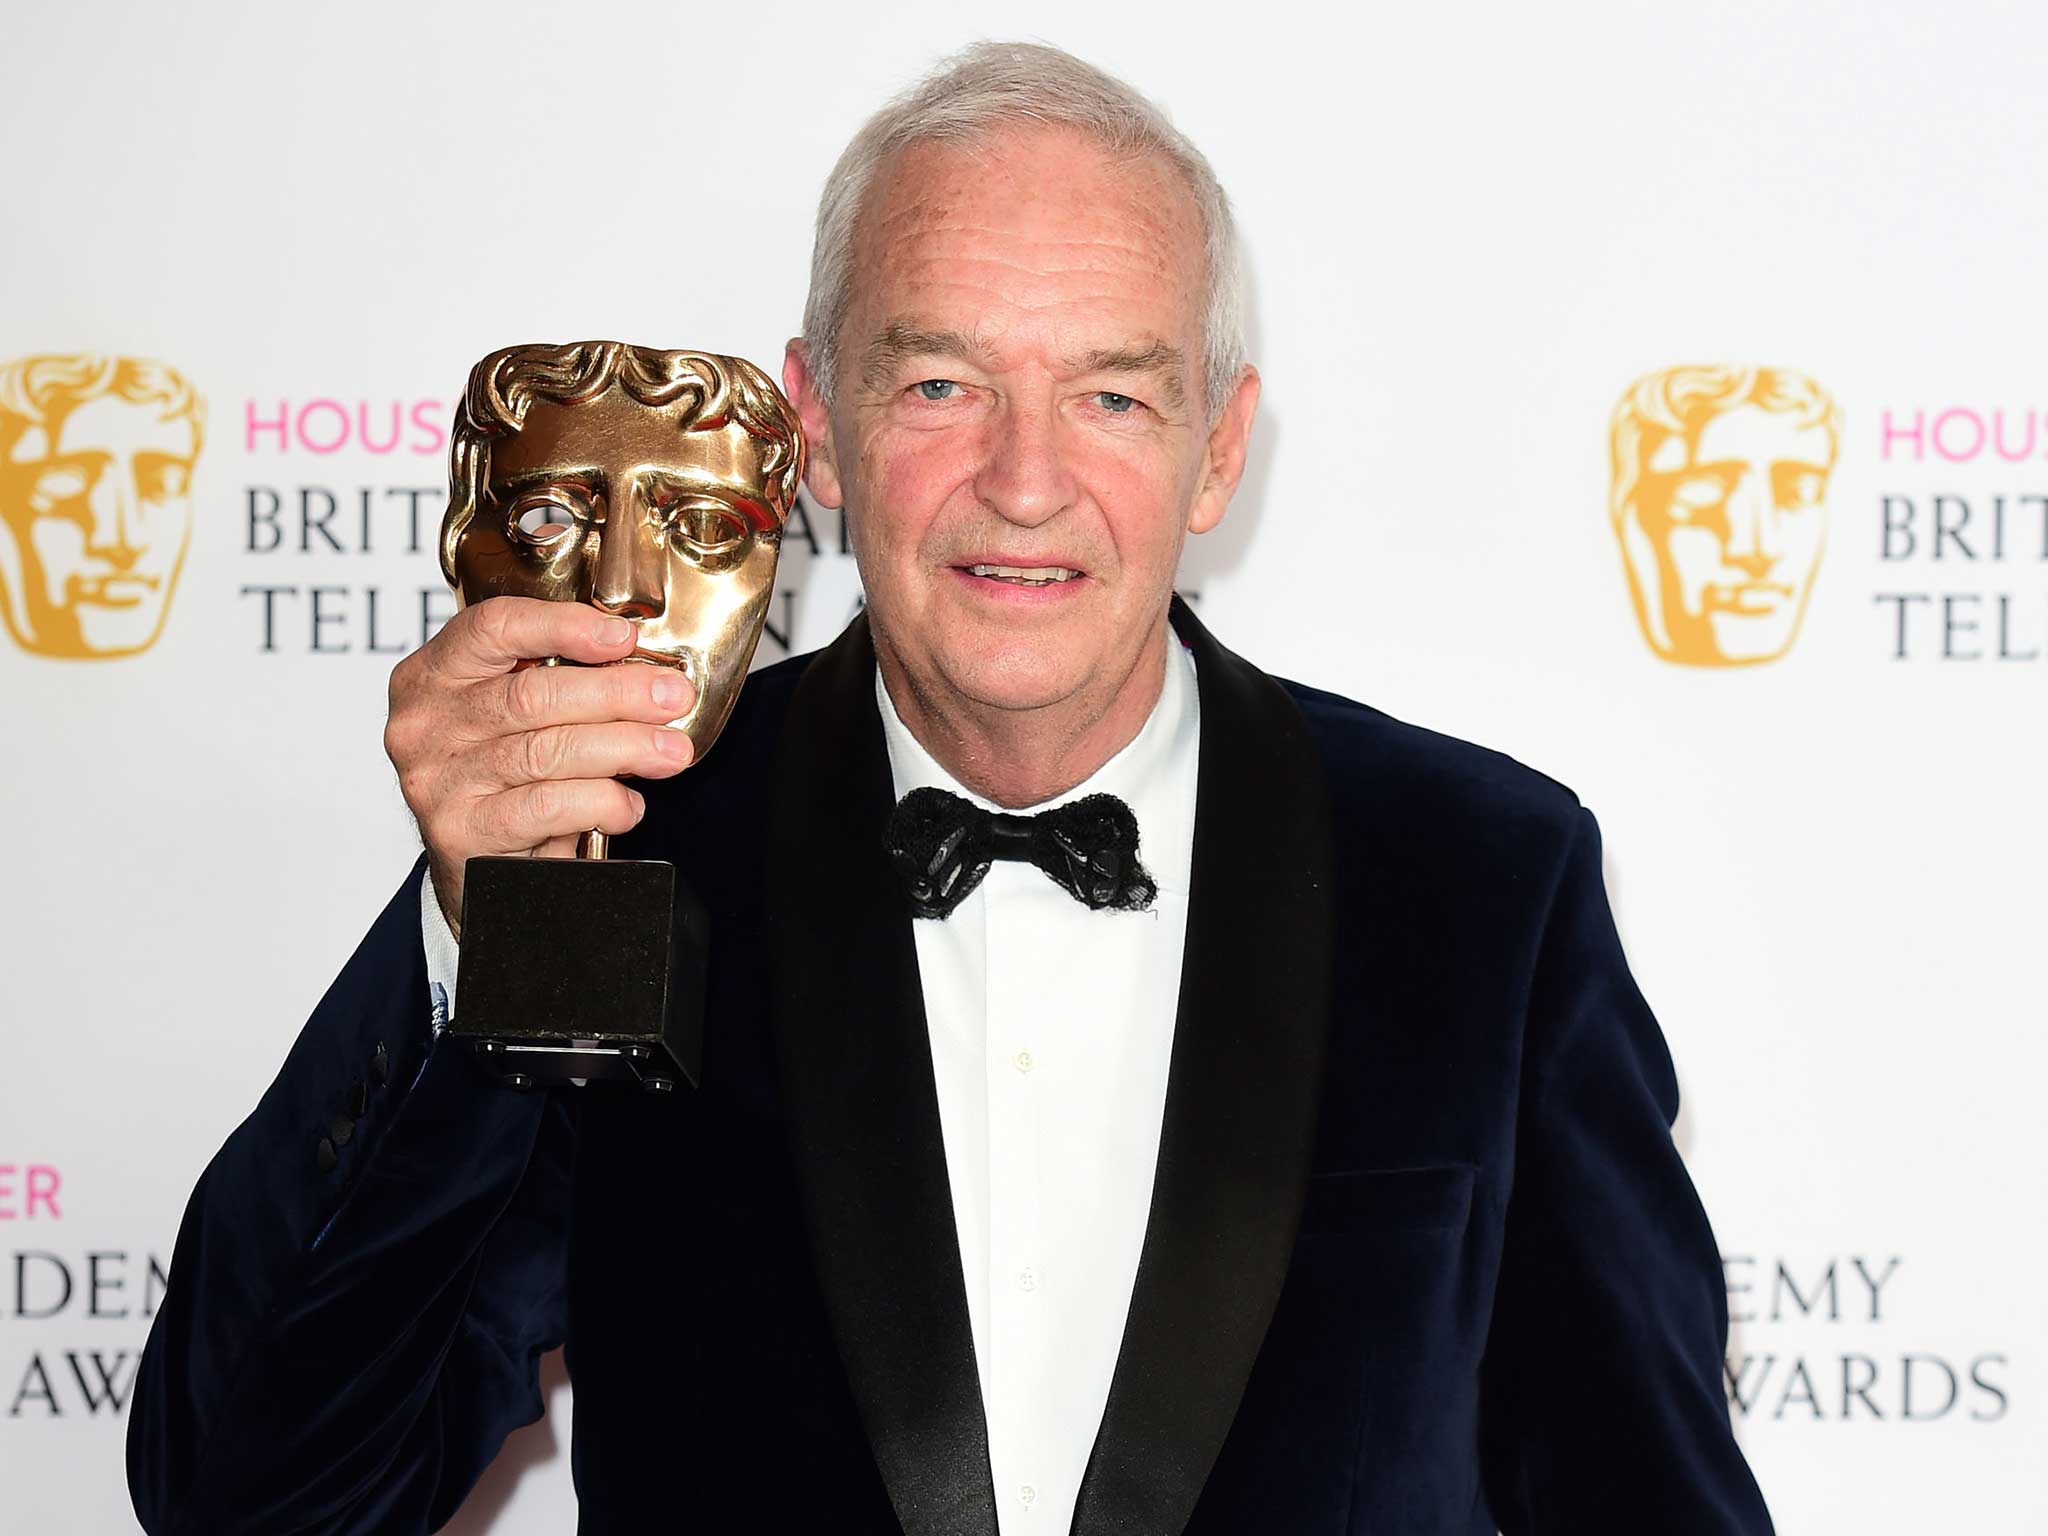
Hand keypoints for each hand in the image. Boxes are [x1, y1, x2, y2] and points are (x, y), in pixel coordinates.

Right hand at [384, 597, 696, 934]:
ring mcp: (437, 781)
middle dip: (616, 693)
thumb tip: (646, 671)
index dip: (563, 626)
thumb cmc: (504, 779)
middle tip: (672, 698)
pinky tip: (627, 805)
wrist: (474, 869)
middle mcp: (424, 725)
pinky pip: (547, 806)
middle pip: (531, 694)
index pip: (493, 628)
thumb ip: (559, 683)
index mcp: (432, 676)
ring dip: (624, 747)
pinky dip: (600, 802)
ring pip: (547, 751)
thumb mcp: (516, 719)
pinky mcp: (461, 833)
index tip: (624, 638)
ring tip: (670, 752)